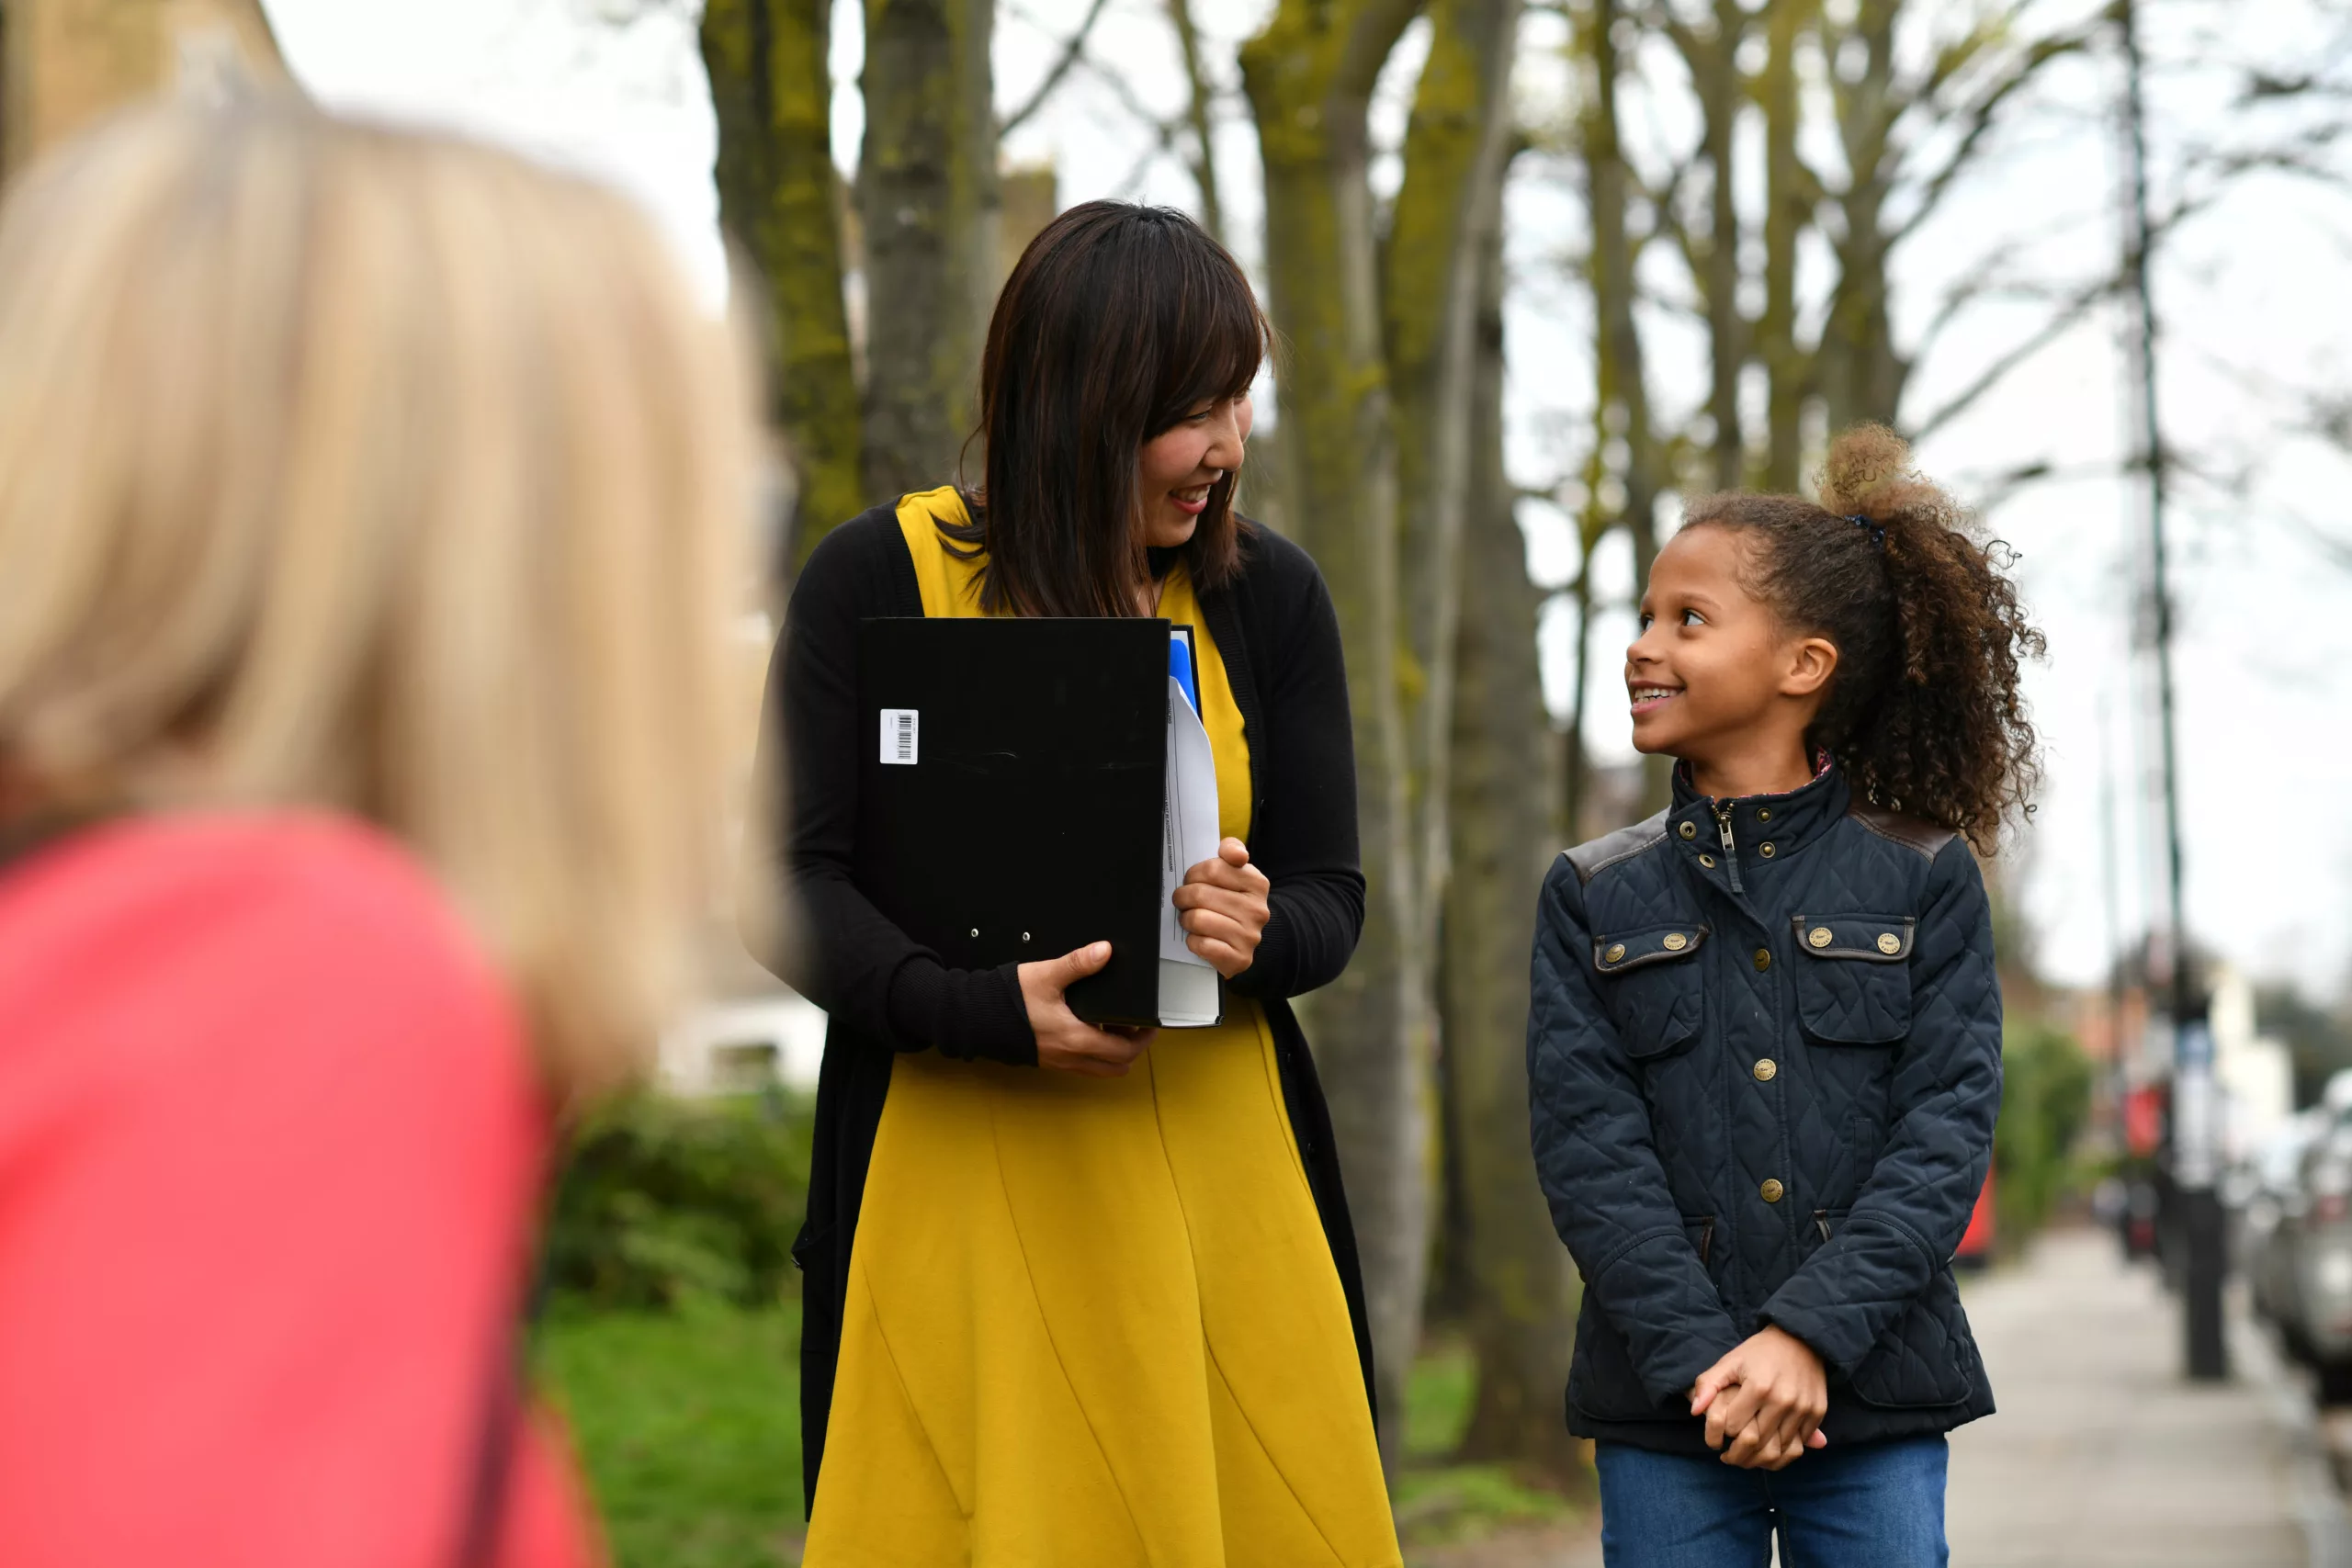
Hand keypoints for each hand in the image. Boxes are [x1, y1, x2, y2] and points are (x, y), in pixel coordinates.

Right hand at [1017, 942, 1156, 1076]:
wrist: (976, 1017)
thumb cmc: (1008, 1001)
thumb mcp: (1047, 975)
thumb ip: (1078, 963)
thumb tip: (1104, 951)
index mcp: (1076, 1038)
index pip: (1124, 1051)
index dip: (1144, 1039)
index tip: (1151, 1024)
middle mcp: (1070, 1056)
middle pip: (1117, 1066)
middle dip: (1133, 1048)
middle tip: (1139, 1027)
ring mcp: (1059, 1062)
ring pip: (1100, 1069)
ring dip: (1114, 1054)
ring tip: (1116, 1028)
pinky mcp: (1048, 1060)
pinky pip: (1082, 1065)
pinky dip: (1094, 1054)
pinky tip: (1090, 1030)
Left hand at [1171, 837, 1269, 977]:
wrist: (1244, 939)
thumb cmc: (1231, 900)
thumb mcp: (1235, 872)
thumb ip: (1232, 850)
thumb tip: (1235, 853)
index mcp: (1257, 884)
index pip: (1212, 869)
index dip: (1194, 874)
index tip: (1193, 879)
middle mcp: (1258, 910)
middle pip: (1200, 894)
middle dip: (1184, 897)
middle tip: (1184, 901)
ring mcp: (1250, 936)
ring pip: (1197, 919)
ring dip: (1186, 919)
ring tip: (1190, 919)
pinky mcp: (1239, 959)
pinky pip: (1200, 944)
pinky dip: (1193, 941)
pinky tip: (1199, 938)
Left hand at [1688, 1327, 1828, 1470]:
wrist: (1800, 1340)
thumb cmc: (1759, 1353)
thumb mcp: (1730, 1362)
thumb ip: (1708, 1384)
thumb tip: (1694, 1411)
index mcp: (1758, 1387)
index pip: (1733, 1427)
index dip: (1724, 1432)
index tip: (1721, 1433)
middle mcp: (1783, 1400)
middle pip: (1756, 1443)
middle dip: (1739, 1455)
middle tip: (1730, 1458)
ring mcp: (1803, 1408)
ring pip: (1778, 1450)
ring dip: (1760, 1459)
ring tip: (1747, 1457)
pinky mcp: (1817, 1413)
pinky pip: (1799, 1445)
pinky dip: (1783, 1453)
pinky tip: (1769, 1450)